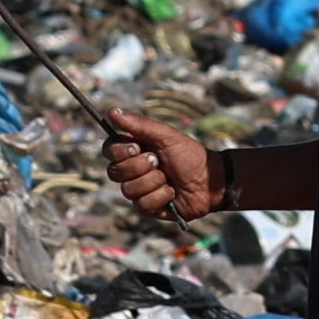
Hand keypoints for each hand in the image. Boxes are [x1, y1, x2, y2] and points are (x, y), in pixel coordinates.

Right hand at [103, 110, 218, 222]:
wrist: (210, 180)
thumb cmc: (189, 155)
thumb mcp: (166, 136)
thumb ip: (139, 124)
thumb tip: (112, 111)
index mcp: (132, 151)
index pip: (109, 151)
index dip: (119, 151)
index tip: (137, 147)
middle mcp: (131, 171)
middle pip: (114, 172)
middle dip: (141, 166)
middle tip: (159, 162)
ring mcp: (138, 190)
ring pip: (128, 190)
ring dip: (154, 182)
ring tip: (169, 178)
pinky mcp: (147, 207)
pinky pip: (142, 205)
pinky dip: (161, 197)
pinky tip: (172, 193)